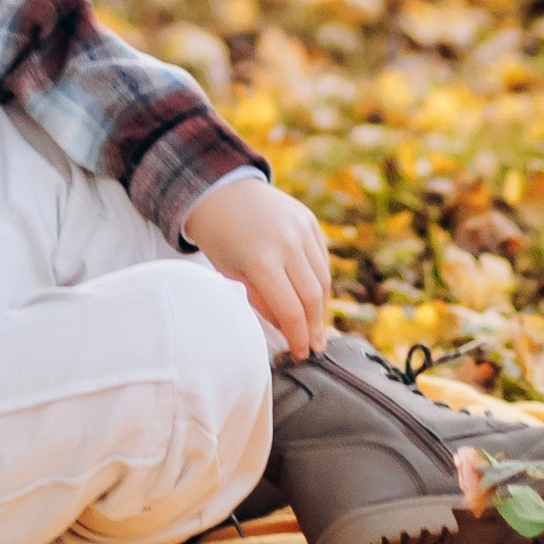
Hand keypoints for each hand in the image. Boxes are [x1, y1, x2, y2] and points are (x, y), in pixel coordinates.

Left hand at [181, 174, 333, 357]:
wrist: (220, 190)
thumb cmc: (219, 237)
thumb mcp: (231, 274)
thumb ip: (260, 301)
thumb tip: (285, 328)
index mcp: (262, 260)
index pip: (291, 311)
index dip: (298, 338)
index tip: (300, 353)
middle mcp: (288, 243)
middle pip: (313, 298)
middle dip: (314, 328)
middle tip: (313, 346)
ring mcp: (302, 229)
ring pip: (323, 279)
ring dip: (321, 306)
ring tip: (315, 326)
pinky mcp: (309, 220)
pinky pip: (322, 258)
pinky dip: (321, 280)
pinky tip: (314, 297)